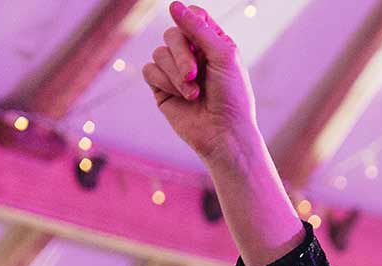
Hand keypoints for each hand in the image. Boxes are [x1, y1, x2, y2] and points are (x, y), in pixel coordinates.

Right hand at [143, 3, 259, 164]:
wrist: (224, 136)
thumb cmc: (232, 98)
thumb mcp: (223, 56)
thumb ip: (199, 28)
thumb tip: (172, 4)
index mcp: (212, 45)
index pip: (192, 16)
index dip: (190, 23)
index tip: (198, 40)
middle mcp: (193, 55)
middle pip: (172, 34)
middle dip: (181, 54)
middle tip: (195, 75)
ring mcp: (176, 71)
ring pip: (159, 53)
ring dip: (176, 75)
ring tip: (194, 95)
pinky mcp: (162, 88)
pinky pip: (149, 70)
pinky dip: (165, 83)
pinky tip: (182, 99)